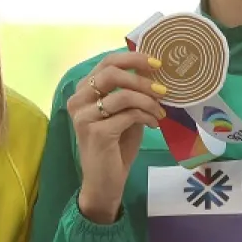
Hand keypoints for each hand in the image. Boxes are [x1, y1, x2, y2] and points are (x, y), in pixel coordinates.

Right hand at [69, 52, 164, 222]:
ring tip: (160, 113)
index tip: (157, 63)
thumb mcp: (125, 113)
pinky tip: (154, 124)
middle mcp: (78, 100)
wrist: (104, 182)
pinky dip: (147, 116)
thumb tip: (154, 71)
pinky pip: (129, 114)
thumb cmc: (115, 146)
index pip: (107, 63)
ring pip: (123, 95)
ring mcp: (84, 117)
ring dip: (149, 102)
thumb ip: (132, 92)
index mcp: (83, 91)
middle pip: (112, 73)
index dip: (133, 58)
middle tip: (163, 89)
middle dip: (142, 79)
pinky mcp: (96, 132)